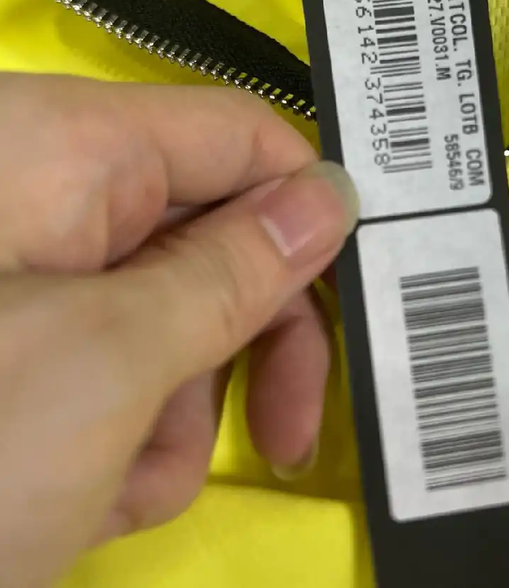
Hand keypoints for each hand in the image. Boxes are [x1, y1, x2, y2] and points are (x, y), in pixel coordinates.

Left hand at [0, 74, 357, 587]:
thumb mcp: (108, 364)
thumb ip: (237, 270)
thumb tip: (334, 197)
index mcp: (65, 148)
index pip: (245, 135)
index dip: (308, 210)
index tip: (353, 300)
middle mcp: (49, 191)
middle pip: (216, 236)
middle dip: (249, 343)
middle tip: (284, 436)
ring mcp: (31, 270)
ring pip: (172, 317)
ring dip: (173, 414)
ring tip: (109, 488)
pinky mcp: (19, 335)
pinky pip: (119, 361)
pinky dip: (121, 436)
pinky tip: (75, 496)